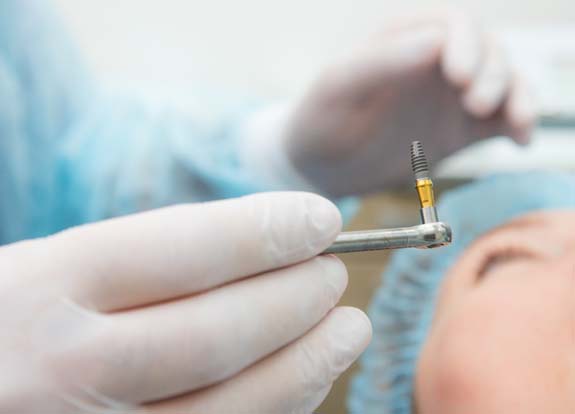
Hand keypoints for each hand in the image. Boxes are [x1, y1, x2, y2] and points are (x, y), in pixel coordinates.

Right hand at [0, 192, 370, 412]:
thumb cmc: (14, 319)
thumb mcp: (49, 269)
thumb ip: (144, 263)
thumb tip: (263, 244)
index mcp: (41, 289)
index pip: (183, 250)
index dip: (266, 231)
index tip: (322, 219)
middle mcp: (62, 371)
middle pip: (217, 333)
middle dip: (296, 298)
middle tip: (334, 273)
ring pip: (232, 405)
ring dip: (309, 363)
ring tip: (349, 328)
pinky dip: (277, 408)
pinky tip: (304, 379)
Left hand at [285, 9, 536, 195]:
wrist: (320, 169)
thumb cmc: (319, 120)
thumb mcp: (339, 87)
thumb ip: (382, 61)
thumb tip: (436, 40)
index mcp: (405, 39)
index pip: (454, 24)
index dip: (466, 44)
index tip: (459, 77)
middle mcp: (434, 62)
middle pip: (488, 51)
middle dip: (493, 73)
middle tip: (475, 105)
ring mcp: (450, 97)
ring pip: (503, 82)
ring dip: (517, 98)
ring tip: (515, 123)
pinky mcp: (460, 130)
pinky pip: (501, 120)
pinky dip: (517, 125)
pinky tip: (520, 140)